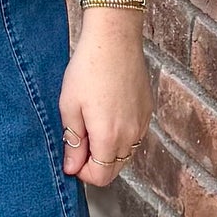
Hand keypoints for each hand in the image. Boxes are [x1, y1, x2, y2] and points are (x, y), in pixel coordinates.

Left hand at [58, 6, 151, 188]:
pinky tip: (106, 114)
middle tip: (78, 140)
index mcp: (109, 137)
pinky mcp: (147, 110)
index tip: (71, 157)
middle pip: (115, 169)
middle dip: (95, 164)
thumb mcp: (69, 106)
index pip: (100, 177)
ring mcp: (142, 123)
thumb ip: (73, 141)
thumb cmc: (87, 69)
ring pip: (126, 153)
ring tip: (91, 124)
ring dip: (108, 150)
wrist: (114, 39)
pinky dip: (120, 135)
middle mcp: (131, 135)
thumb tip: (72, 168)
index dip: (82, 173)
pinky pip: (134, 135)